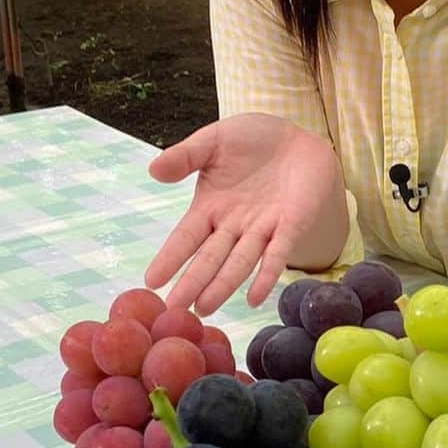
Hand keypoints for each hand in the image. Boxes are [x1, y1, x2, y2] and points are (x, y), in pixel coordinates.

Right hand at [144, 113, 345, 313]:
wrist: (296, 138)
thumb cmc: (251, 140)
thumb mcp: (213, 141)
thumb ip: (185, 155)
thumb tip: (153, 170)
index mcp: (210, 207)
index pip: (186, 237)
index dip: (170, 258)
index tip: (151, 281)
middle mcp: (233, 225)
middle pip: (210, 258)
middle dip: (192, 282)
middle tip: (174, 309)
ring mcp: (262, 229)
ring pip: (239, 262)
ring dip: (223, 285)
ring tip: (205, 307)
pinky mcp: (290, 226)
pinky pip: (278, 253)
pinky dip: (267, 275)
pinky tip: (254, 298)